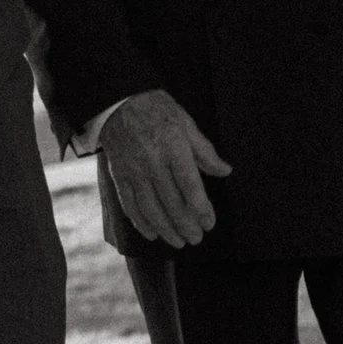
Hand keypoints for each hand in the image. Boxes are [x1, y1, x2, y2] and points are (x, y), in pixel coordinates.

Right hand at [102, 88, 231, 248]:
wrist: (118, 101)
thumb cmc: (157, 110)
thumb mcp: (186, 123)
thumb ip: (205, 150)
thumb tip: (224, 170)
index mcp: (173, 148)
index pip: (190, 186)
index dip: (201, 208)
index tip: (210, 222)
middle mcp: (152, 162)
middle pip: (171, 202)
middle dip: (186, 225)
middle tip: (197, 238)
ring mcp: (134, 171)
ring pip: (150, 208)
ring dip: (166, 229)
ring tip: (179, 241)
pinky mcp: (119, 176)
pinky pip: (130, 204)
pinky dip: (141, 222)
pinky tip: (152, 233)